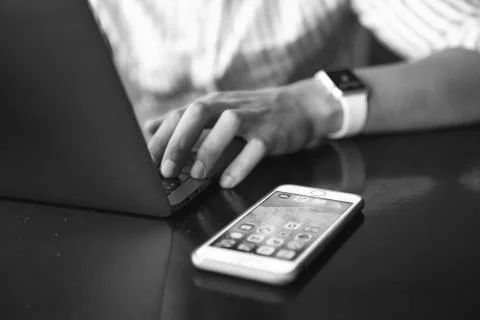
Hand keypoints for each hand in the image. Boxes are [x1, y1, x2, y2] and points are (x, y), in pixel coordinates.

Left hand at [147, 78, 341, 187]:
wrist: (300, 107)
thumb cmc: (253, 114)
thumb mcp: (218, 112)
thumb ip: (186, 122)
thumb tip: (149, 128)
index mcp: (212, 103)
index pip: (179, 115)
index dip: (160, 139)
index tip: (145, 163)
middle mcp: (228, 106)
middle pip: (198, 114)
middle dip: (178, 142)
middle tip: (165, 170)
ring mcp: (253, 117)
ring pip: (228, 125)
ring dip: (208, 150)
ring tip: (196, 174)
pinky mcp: (272, 132)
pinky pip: (255, 147)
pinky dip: (241, 165)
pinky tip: (228, 181)